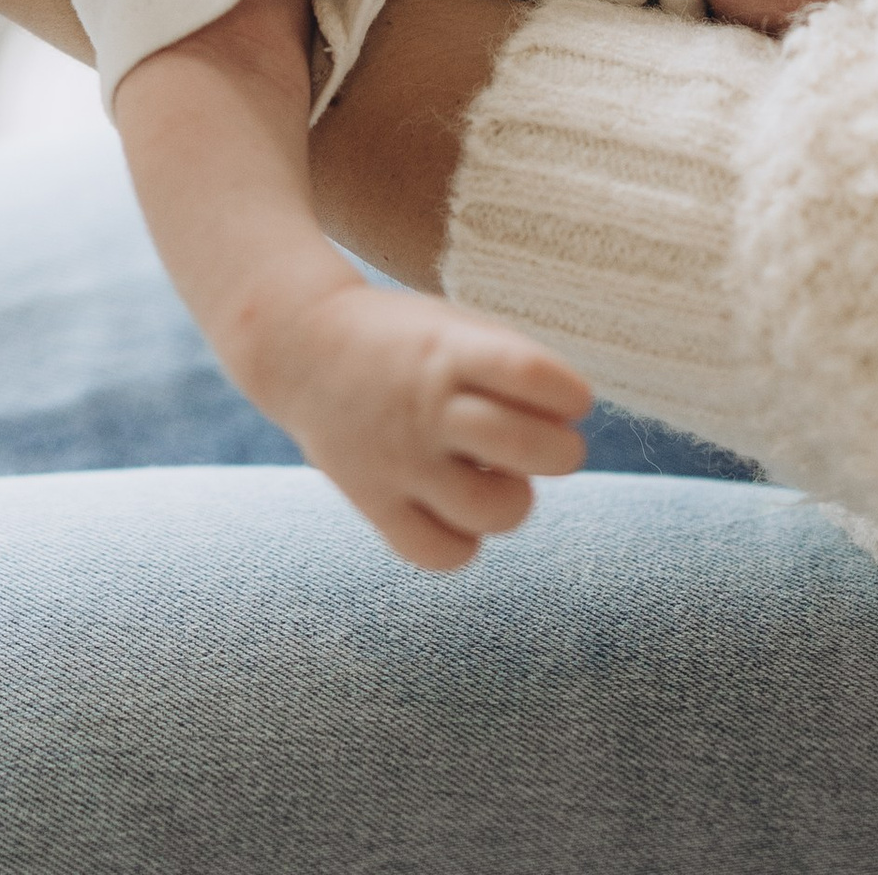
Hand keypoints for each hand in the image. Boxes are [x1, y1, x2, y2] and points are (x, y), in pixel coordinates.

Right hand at [253, 277, 589, 573]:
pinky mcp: (374, 502)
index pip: (531, 374)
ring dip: (515, 498)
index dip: (570, 394)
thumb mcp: (454, 325)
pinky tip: (461, 509)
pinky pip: (440, 552)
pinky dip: (465, 541)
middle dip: (562, 452)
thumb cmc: (403, 339)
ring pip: (491, 509)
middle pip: (522, 446)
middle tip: (557, 447)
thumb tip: (567, 427)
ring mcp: (398, 460)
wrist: (302, 346)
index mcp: (449, 349)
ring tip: (501, 478)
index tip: (575, 400)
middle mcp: (425, 406)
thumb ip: (509, 368)